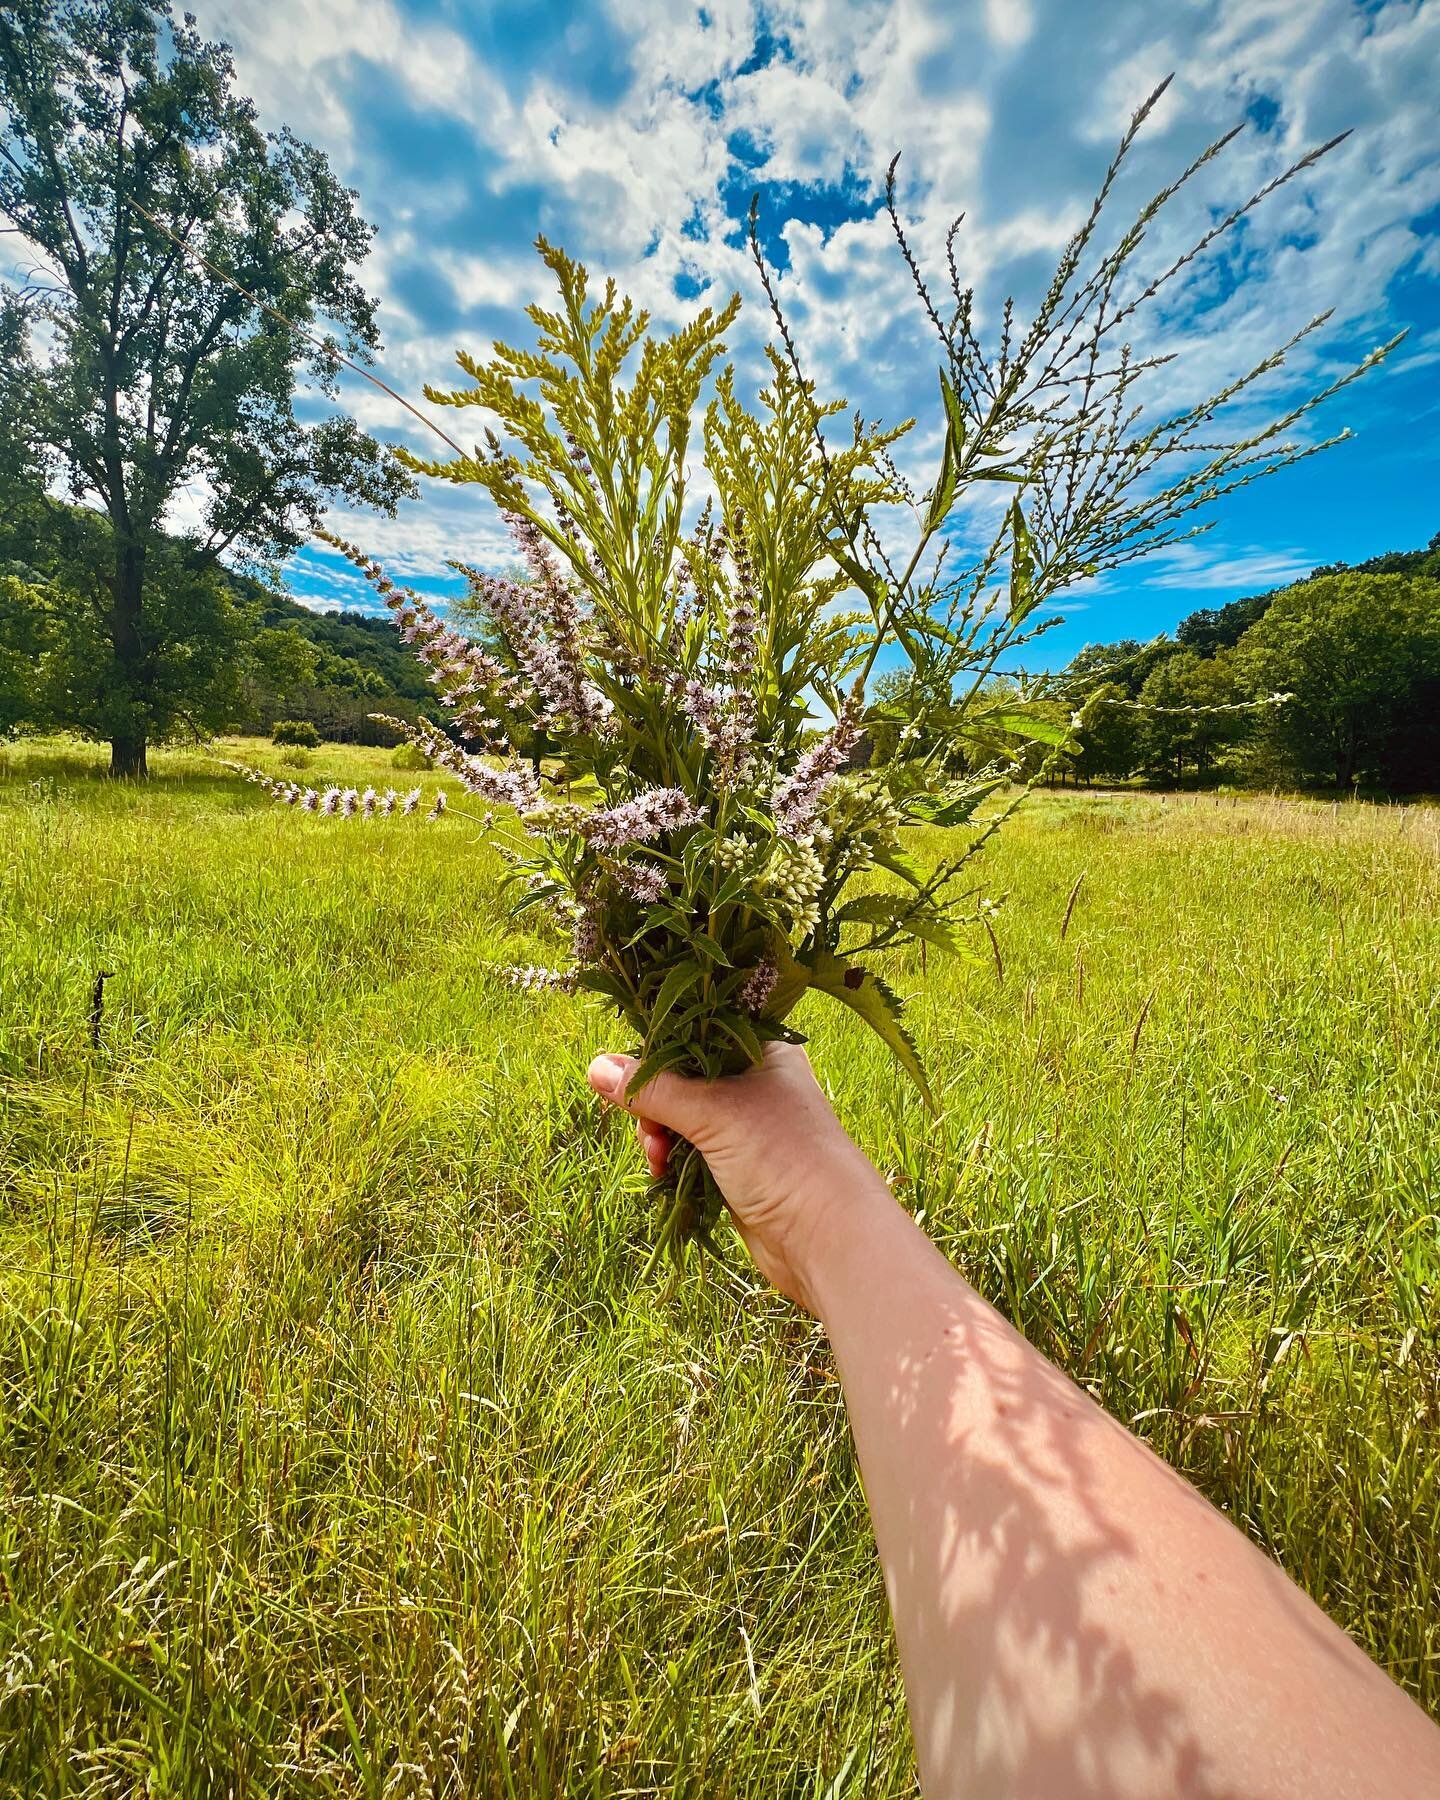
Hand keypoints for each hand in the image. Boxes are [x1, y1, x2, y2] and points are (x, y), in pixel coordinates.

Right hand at [586, 1041, 889, 1310]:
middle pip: (684, 1080)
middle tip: (650, 1131)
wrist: (829, 1239)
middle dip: (655, 1106)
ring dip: (662, 1137)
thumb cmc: (782, 1156)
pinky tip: (665, 1175)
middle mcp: (758, 1084)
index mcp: (763, 1052)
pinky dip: (674, 1162)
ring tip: (659, 1160)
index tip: (629, 1079)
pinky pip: (693, 1154)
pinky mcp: (741, 1168)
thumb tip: (595, 1067)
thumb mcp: (712, 1112)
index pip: (695, 1035)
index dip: (659, 1055)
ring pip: (684, 1121)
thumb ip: (653, 1090)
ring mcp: (750, 1129)